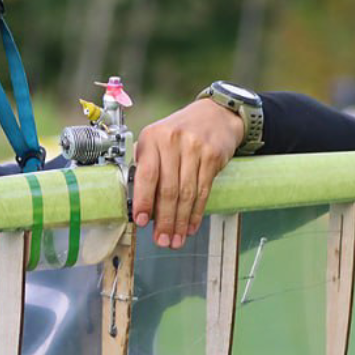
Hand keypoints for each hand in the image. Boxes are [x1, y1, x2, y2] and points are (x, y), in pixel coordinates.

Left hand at [132, 98, 244, 247]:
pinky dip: (196, 212)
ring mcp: (195, 148)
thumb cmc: (179, 131)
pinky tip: (190, 225)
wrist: (215, 114)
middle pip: (169, 189)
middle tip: (162, 240)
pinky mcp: (213, 157)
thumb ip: (146, 165)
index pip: (147, 174)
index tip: (141, 221)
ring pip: (186, 194)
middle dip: (165, 220)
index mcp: (152, 137)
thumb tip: (138, 204)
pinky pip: (203, 191)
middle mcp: (173, 141)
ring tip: (175, 239)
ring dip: (180, 221)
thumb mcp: (156, 139)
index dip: (144, 201)